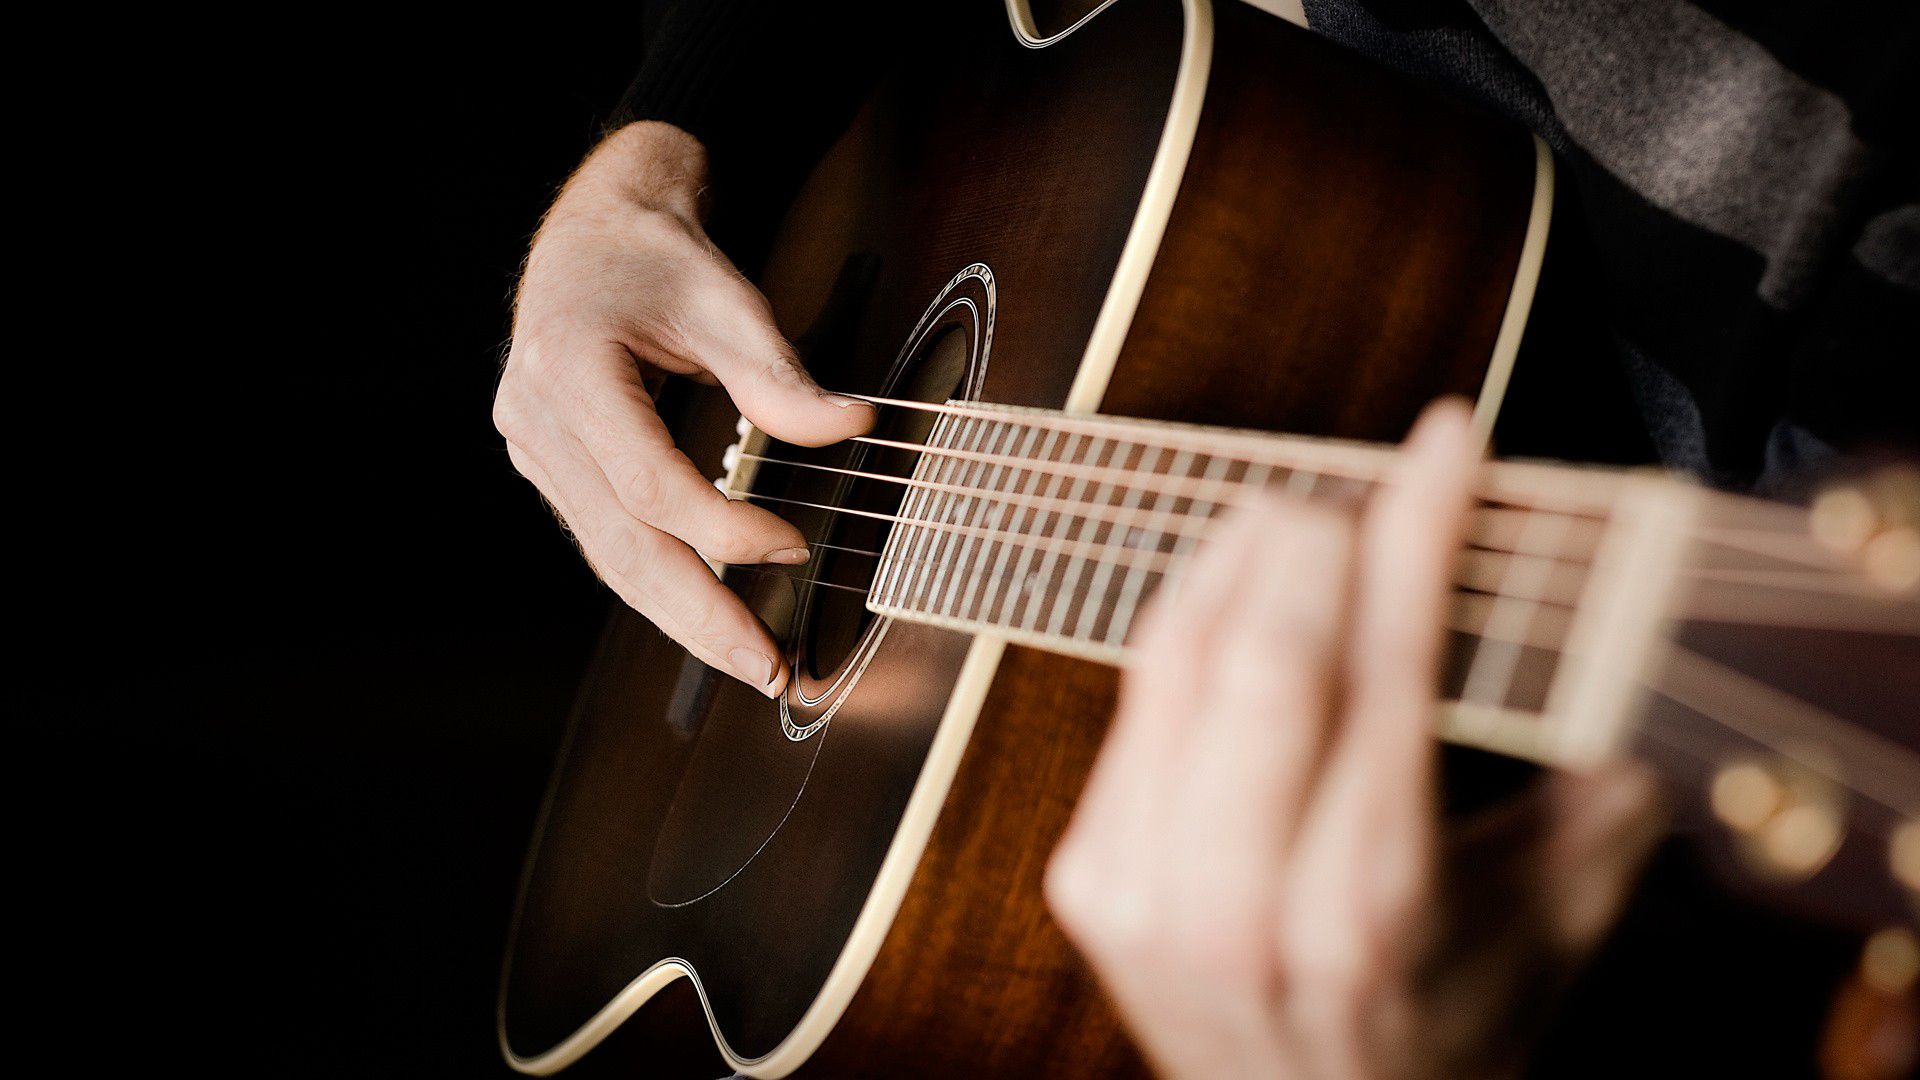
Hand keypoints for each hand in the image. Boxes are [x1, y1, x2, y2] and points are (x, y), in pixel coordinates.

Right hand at [494, 122, 873, 695]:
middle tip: (767, 667)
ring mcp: (532, 448)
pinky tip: (709, 614)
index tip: (794, 548)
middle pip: (622, 544)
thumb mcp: (725, 299)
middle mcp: (533, 417)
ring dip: (681, 616)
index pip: (648, 482)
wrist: (593, 231)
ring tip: (748, 660)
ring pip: (610, 557)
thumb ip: (779, 374)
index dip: (724, 527)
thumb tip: (850, 428)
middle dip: (700, 615)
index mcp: (567, 366)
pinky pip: (607, 540)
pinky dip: (661, 582)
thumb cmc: (656, 254)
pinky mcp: (549, 466)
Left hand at [1044, 400, 1663, 1078]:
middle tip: (1377, 482)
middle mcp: (1232, 904)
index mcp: (1363, 915)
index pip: (1385, 673)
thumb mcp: (1542, 941)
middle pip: (1263, 653)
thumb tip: (1626, 671)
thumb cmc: (1435, 1042)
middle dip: (1322, 535)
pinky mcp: (1085, 874)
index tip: (1445, 446)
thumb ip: (1595, 809)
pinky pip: (1133, 696)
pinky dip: (1189, 613)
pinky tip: (1236, 579)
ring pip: (1178, 655)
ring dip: (1244, 557)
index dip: (1416, 535)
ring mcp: (1138, 889)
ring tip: (1310, 512)